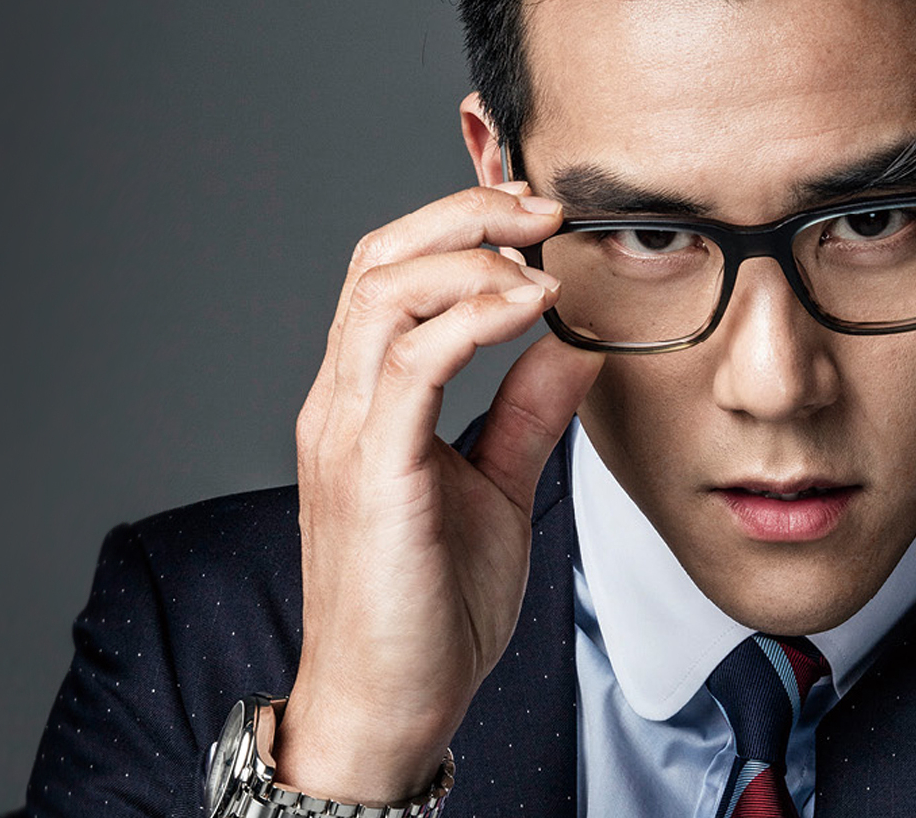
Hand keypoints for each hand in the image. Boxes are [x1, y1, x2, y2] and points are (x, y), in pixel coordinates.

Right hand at [275, 182, 602, 804]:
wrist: (390, 707)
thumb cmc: (431, 609)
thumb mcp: (498, 490)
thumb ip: (525, 413)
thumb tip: (575, 343)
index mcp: (363, 402)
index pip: (389, 272)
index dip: (458, 224)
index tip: (537, 214)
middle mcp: (340, 404)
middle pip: (378, 258)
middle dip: (464, 215)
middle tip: (545, 209)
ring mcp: (347, 435)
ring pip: (385, 293)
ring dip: (473, 259)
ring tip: (542, 264)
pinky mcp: (373, 474)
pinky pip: (412, 364)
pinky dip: (473, 319)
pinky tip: (530, 310)